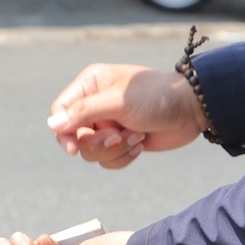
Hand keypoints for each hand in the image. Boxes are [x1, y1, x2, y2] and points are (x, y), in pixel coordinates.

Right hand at [45, 63, 206, 168]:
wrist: (192, 110)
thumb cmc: (156, 96)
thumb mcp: (118, 102)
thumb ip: (84, 112)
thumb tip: (52, 125)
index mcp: (90, 84)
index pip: (60, 111)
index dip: (62, 132)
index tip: (74, 148)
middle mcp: (95, 103)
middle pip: (74, 136)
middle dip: (97, 143)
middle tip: (117, 138)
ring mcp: (108, 123)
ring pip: (91, 151)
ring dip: (114, 150)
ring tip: (136, 138)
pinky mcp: (121, 140)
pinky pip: (108, 159)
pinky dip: (124, 156)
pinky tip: (141, 145)